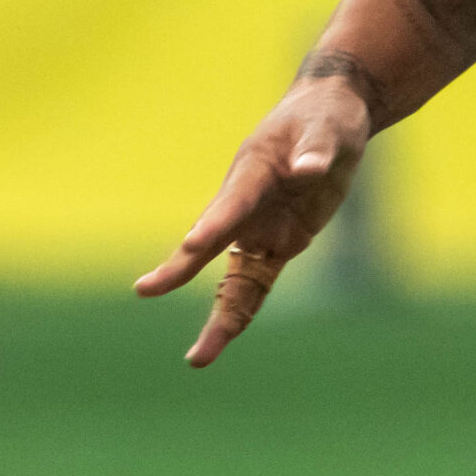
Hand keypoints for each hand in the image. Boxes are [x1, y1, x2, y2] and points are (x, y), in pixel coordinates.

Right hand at [134, 70, 372, 365]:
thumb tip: (311, 170)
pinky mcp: (279, 244)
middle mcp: (246, 205)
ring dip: (219, 317)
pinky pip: (258, 285)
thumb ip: (317, 150)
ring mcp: (259, 228)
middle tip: (146, 289)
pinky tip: (222, 342)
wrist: (328, 117)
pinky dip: (241, 312)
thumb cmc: (325, 117)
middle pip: (212, 243)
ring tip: (198, 359)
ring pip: (234, 279)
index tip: (193, 244)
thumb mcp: (329, 127)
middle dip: (181, 269)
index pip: (232, 203)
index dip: (214, 224)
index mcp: (253, 171)